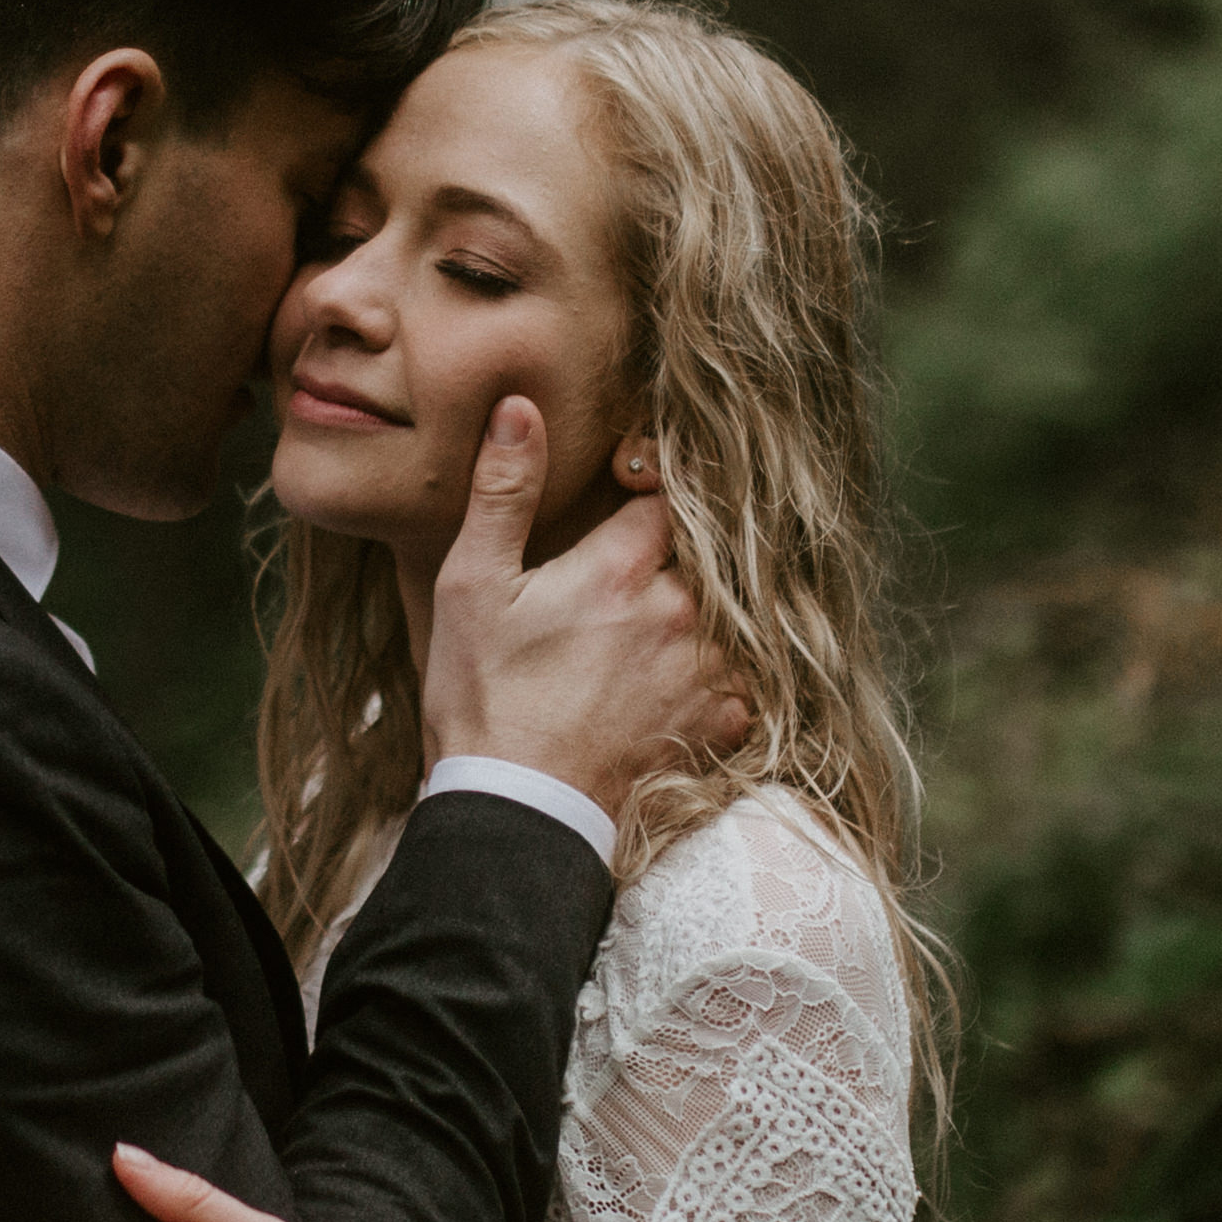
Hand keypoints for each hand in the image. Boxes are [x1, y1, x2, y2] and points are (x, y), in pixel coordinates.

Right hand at [413, 398, 743, 821]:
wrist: (517, 814)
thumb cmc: (483, 698)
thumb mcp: (471, 587)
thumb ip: (504, 492)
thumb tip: (521, 407)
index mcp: (621, 569)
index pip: (668, 493)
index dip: (652, 484)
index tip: (632, 490)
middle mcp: (679, 613)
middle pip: (712, 551)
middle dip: (686, 548)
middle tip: (646, 563)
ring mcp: (708, 671)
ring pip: (736, 610)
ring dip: (711, 606)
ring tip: (668, 619)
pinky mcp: (722, 724)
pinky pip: (749, 675)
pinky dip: (729, 669)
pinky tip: (688, 674)